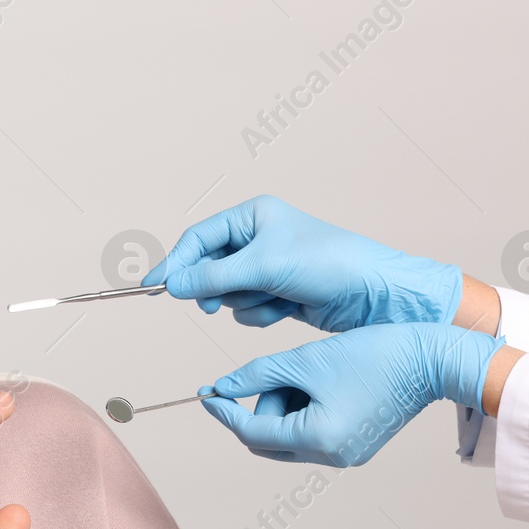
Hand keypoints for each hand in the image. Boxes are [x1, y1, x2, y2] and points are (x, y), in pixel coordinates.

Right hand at [139, 194, 462, 331]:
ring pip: (228, 292)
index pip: (199, 238)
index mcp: (254, 215)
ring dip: (244, 301)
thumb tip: (172, 286)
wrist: (375, 295)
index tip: (153, 288)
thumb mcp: (265, 266)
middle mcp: (258, 237)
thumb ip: (214, 277)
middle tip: (211, 303)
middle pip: (209, 267)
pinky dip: (260, 313)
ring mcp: (269, 268)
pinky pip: (247, 309)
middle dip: (215, 287)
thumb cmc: (328, 264)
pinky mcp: (279, 294)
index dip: (175, 262)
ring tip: (272, 299)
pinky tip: (285, 309)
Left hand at [200, 323, 504, 464]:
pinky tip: (322, 381)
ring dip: (285, 404)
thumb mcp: (307, 359)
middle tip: (274, 374)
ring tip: (310, 371)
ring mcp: (346, 455)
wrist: (431, 358)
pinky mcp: (356, 445)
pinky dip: (305, 409)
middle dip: (261, 407)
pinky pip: (313, 433)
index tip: (206, 394)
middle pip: (268, 440)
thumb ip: (258, 374)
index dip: (225, 412)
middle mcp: (331, 456)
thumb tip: (223, 387)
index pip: (252, 432)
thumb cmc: (375, 353)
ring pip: (289, 435)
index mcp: (318, 438)